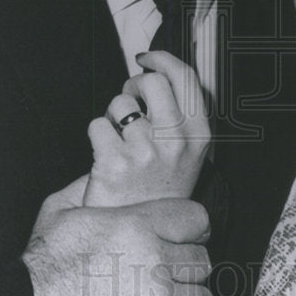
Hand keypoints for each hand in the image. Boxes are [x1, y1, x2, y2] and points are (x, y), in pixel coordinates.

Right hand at [23, 175, 212, 295]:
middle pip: (201, 260)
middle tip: (168, 269)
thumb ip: (93, 186)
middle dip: (186, 264)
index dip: (192, 228)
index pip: (197, 219)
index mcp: (136, 225)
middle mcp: (153, 260)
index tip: (185, 236)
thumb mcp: (63, 210)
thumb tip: (107, 173)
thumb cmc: (44, 264)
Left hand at [84, 51, 209, 206]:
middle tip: (129, 102)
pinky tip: (107, 157)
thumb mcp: (188, 154)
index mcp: (198, 135)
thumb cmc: (160, 192)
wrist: (140, 237)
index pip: (185, 78)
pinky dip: (97, 136)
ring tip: (120, 141)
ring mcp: (145, 151)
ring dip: (113, 116)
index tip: (147, 58)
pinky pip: (97, 125)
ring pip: (119, 103)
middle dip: (132, 86)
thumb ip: (181, 115)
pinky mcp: (114, 162)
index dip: (162, 59)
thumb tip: (157, 73)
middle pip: (151, 82)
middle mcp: (175, 141)